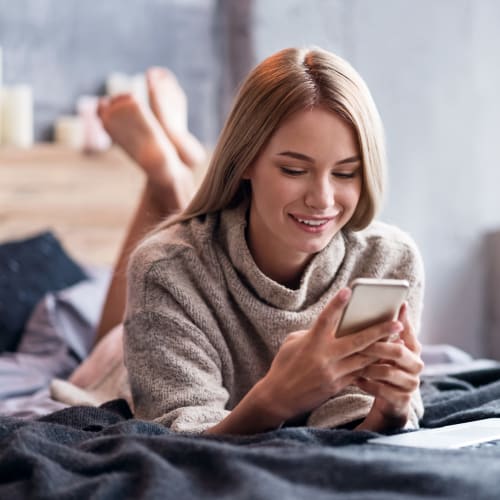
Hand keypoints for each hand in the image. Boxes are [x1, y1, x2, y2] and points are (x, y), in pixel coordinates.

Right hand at [258, 288, 404, 422]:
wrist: (279, 397)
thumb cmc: (284, 365)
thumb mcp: (293, 343)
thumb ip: (312, 332)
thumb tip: (332, 326)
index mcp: (311, 342)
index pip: (326, 319)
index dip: (336, 304)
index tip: (348, 290)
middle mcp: (324, 357)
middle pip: (357, 341)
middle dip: (380, 331)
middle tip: (397, 322)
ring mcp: (333, 373)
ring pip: (364, 359)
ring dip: (383, 349)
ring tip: (399, 340)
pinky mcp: (337, 386)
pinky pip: (359, 373)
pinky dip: (372, 365)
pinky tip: (385, 359)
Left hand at [355, 302, 423, 430]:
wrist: (389, 401)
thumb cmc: (384, 367)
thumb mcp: (385, 350)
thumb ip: (384, 333)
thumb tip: (374, 306)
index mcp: (413, 350)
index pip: (408, 332)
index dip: (401, 321)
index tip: (393, 308)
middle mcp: (416, 366)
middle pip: (397, 351)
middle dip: (376, 346)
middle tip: (358, 342)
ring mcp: (411, 384)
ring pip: (387, 372)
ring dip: (368, 367)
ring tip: (352, 362)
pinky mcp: (402, 400)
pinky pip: (382, 390)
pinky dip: (367, 384)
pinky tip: (356, 379)